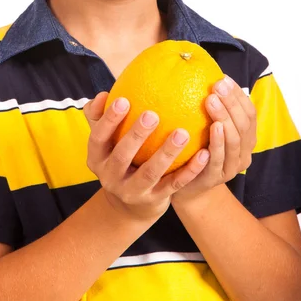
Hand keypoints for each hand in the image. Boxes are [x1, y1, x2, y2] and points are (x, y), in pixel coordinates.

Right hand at [83, 92, 208, 222]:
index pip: (98, 138)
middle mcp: (110, 177)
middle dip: (135, 136)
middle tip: (152, 115)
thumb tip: (104, 94)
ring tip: (182, 133)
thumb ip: (102, 117)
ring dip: (166, 153)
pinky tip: (203, 154)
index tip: (124, 100)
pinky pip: (173, 185)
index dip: (108, 120)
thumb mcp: (107, 142)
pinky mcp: (154, 201)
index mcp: (97, 158)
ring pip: (150, 173)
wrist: (130, 205)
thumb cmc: (120, 157)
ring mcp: (132, 192)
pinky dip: (189, 170)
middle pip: (121, 157)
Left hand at [171, 75, 256, 204]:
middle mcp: (243, 152)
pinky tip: (212, 127)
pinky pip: (218, 158)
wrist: (186, 188)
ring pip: (234, 140)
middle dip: (231, 102)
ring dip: (224, 118)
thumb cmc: (195, 150)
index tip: (223, 78)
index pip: (249, 112)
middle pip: (244, 124)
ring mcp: (231, 167)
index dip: (238, 95)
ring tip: (211, 100)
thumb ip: (208, 107)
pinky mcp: (215, 178)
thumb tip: (196, 71)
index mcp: (245, 138)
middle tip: (216, 85)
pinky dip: (218, 142)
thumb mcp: (204, 127)